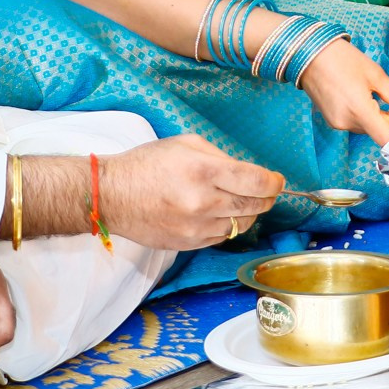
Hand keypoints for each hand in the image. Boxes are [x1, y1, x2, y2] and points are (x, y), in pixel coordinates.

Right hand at [98, 134, 283, 249]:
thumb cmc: (147, 164)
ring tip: (240, 201)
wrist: (112, 196)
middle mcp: (203, 202)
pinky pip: (221, 237)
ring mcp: (196, 227)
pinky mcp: (188, 244)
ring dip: (247, 213)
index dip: (273, 182)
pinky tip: (217, 214)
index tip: (276, 181)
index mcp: (204, 171)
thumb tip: (246, 172)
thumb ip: (220, 157)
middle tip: (267, 191)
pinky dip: (226, 226)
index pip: (256, 181)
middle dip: (266, 198)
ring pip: (241, 224)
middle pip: (254, 205)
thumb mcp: (185, 144)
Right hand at [297, 40, 388, 145]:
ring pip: (368, 128)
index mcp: (360, 111)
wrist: (308, 53)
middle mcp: (347, 123)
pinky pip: (356, 123)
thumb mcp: (375, 74)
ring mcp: (337, 123)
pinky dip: (367, 116)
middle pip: (379, 132)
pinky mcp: (332, 120)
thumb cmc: (343, 59)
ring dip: (382, 120)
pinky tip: (372, 102)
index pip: (387, 139)